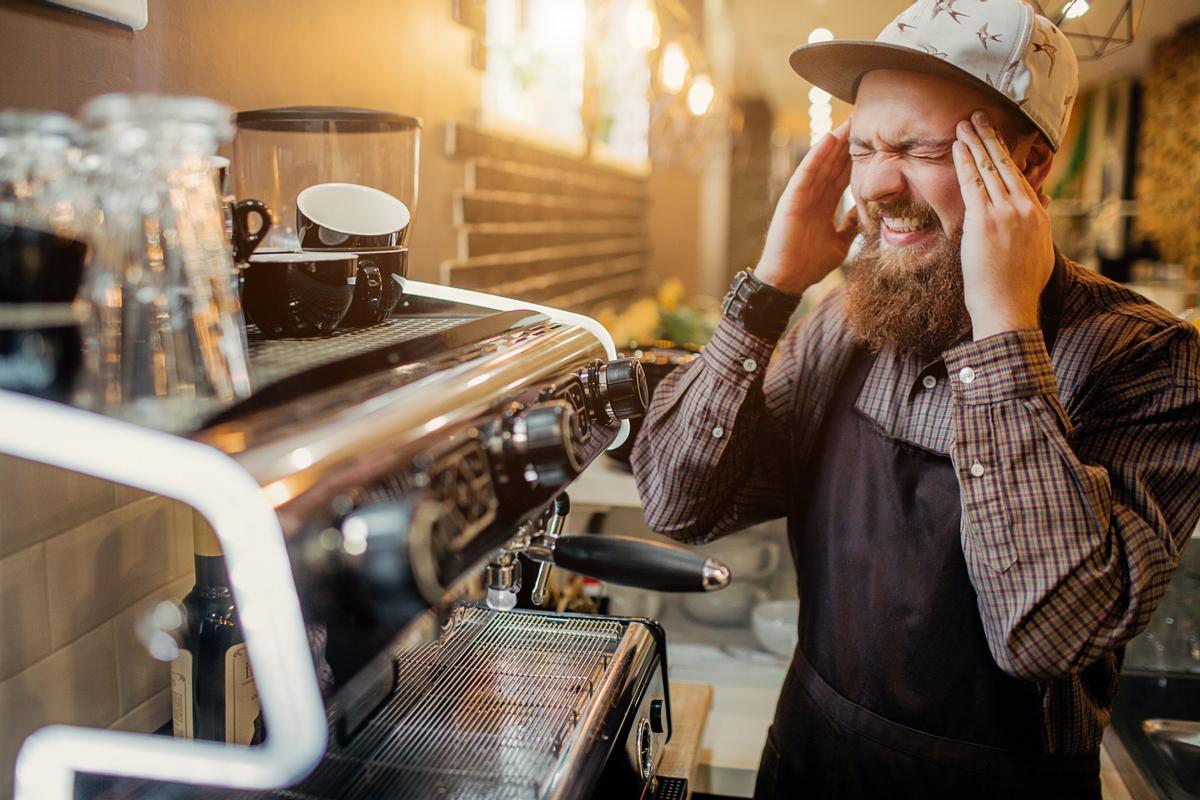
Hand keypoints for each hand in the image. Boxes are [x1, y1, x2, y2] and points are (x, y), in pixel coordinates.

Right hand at [755, 120, 858, 295]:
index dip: (856, 159)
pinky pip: (806, 173)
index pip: (842, 176)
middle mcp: (812, 197)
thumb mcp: (840, 243)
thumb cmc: (809, 265)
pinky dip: (816, 156)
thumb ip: (850, 226)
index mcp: (823, 206)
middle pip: (832, 164)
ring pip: (821, 163)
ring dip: (835, 142)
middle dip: (847, 143)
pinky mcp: (791, 199)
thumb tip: (868, 213)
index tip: (873, 141)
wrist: (789, 280)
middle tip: (863, 119)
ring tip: (849, 120)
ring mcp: (801, 196)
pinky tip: (828, 139)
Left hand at [953, 111, 1054, 339]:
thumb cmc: (1018, 289)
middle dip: (990, 138)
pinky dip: (965, 161)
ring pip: (989, 168)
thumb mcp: (1039, 252)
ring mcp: (1006, 213)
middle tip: (978, 116)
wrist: (1009, 308)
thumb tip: (1042, 203)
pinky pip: (972, 183)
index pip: (1020, 176)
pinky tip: (956, 146)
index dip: (1005, 153)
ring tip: (964, 123)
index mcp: (1038, 215)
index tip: (996, 137)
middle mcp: (1025, 208)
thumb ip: (1038, 225)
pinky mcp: (985, 221)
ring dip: (974, 143)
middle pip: (1006, 164)